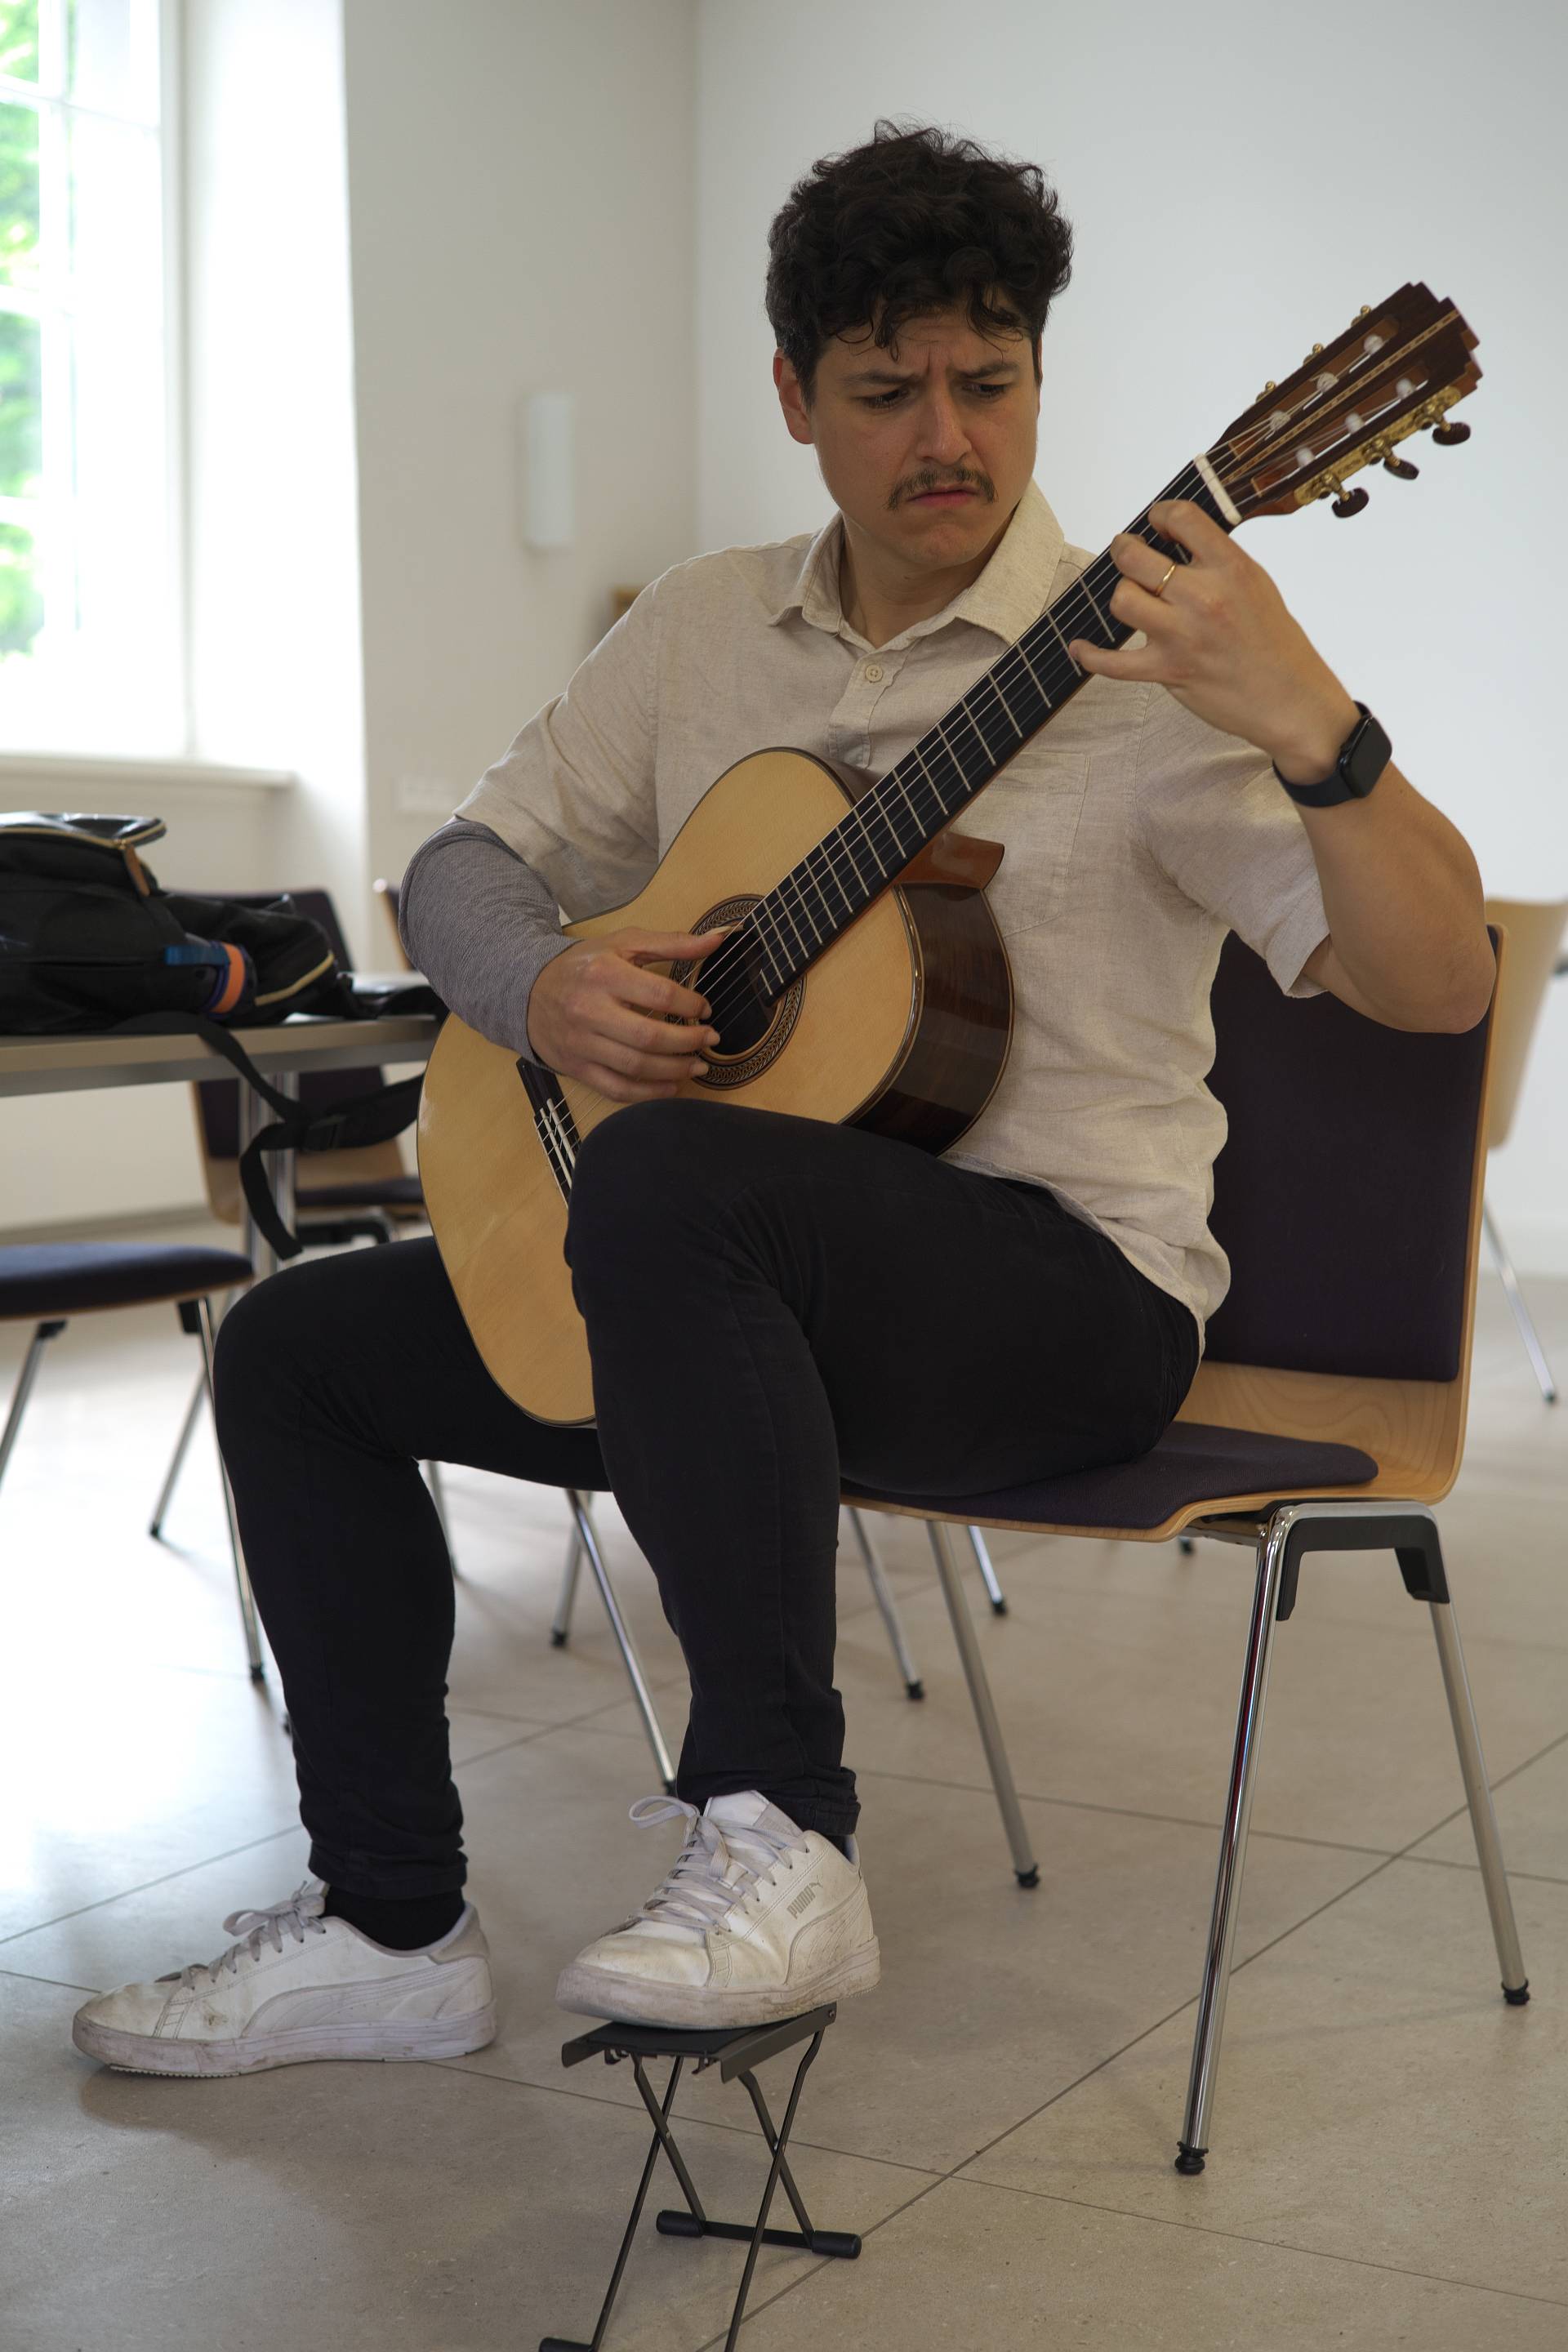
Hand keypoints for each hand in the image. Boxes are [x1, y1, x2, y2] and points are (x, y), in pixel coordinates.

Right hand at [526, 926, 728, 1102]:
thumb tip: (720, 938)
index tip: (704, 1010)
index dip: (691, 1005)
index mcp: (604, 974)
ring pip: (636, 1067)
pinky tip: (671, 1086)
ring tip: (698, 1066)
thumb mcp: (624, 944)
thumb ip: (673, 943)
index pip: (659, 995)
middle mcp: (589, 1010)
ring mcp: (581, 1043)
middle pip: (649, 1036)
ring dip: (675, 1070)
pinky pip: (617, 1089)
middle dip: (689, 1042)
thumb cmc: (585, 966)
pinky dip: (649, 1093)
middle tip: (711, 1040)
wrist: (528, 991)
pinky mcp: (577, 1068)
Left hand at [1067, 500, 1358, 780]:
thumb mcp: (1257, 584)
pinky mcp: (1168, 670)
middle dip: (1125, 550)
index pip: (1181, 518)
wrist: (1290, 699)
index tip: (1157, 524)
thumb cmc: (1275, 641)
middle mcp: (1204, 597)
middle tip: (1128, 554)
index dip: (1160, 516)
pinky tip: (1080, 647)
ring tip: (1131, 599)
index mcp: (1231, 568)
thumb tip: (1177, 539)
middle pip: (1135, 557)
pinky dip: (1090, 655)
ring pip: (1122, 600)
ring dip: (1121, 597)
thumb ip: (1218, 561)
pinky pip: (1112, 663)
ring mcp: (1183, 635)